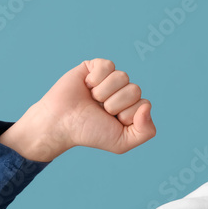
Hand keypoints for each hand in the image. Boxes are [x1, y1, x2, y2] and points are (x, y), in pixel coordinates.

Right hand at [0, 58, 155, 159]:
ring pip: (122, 77)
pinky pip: (108, 66)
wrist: (61, 123)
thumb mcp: (121, 142)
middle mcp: (123, 92)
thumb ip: (145, 132)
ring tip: (92, 99)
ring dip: (103, 92)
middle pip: (134, 90)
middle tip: (99, 110)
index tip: (110, 121)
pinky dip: (96, 78)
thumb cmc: (89, 132)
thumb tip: (147, 106)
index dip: (127, 115)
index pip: (144, 104)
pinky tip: (87, 86)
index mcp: (132, 108)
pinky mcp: (96, 67)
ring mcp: (110, 79)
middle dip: (115, 104)